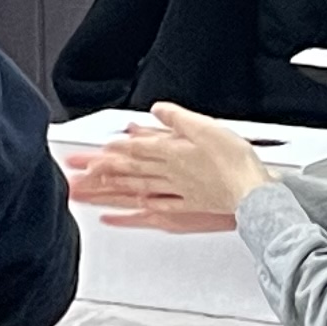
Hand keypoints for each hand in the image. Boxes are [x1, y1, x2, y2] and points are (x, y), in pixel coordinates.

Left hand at [65, 104, 274, 226]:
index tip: (86, 155)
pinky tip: (120, 215)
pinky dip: (135, 211)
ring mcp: (176, 193)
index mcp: (172, 153)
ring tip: (85, 195)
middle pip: (127, 172)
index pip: (132, 151)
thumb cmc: (235, 161)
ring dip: (108, 192)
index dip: (108, 152)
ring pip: (135, 190)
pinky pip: (155, 209)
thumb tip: (157, 111)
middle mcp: (168, 174)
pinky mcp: (187, 207)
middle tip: (73, 177)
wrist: (253, 193)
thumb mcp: (206, 127)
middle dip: (98, 174)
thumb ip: (177, 119)